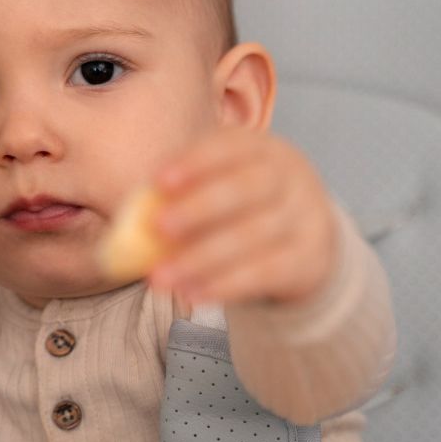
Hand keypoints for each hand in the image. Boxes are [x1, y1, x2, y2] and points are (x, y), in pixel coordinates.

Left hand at [149, 128, 336, 307]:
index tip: (159, 180)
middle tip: (158, 227)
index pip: (233, 146)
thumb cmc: (245, 208)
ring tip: (160, 278)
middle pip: (249, 188)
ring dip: (201, 258)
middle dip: (200, 207)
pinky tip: (192, 295)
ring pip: (253, 237)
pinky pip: (265, 273)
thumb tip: (131, 217)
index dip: (196, 161)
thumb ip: (184, 195)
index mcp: (263, 149)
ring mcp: (305, 218)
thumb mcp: (223, 187)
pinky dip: (225, 286)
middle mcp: (290, 177)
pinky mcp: (309, 259)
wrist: (308, 241)